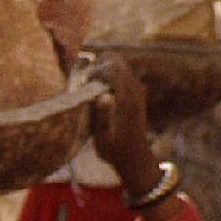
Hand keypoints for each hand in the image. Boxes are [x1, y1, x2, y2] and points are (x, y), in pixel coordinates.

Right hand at [89, 58, 158, 197]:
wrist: (135, 159)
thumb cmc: (116, 151)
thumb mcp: (104, 138)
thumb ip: (102, 116)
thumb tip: (102, 95)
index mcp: (127, 98)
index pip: (112, 67)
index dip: (94, 69)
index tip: (83, 83)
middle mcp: (135, 90)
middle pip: (117, 61)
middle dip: (98, 65)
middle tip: (85, 81)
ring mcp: (138, 90)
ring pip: (120, 66)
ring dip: (103, 70)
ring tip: (90, 85)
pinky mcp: (137, 94)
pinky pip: (123, 74)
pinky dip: (109, 76)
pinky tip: (99, 90)